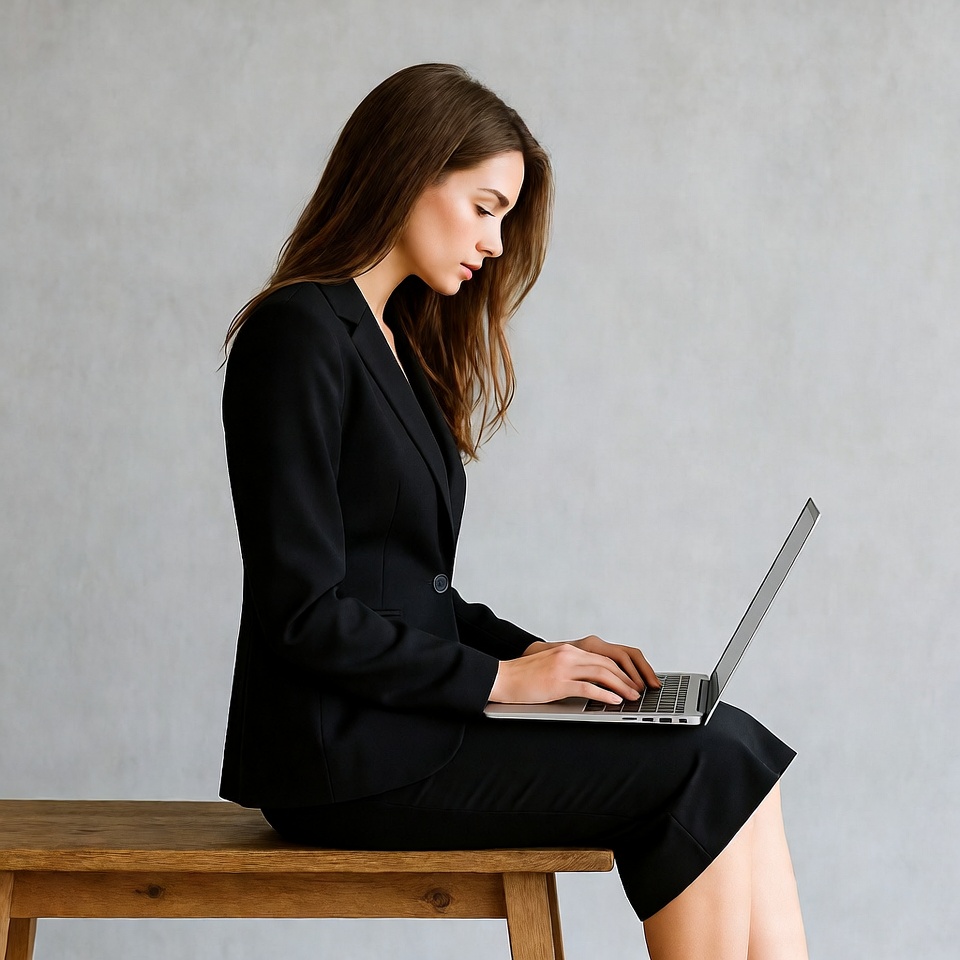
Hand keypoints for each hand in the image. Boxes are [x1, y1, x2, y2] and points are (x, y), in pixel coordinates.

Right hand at [489, 637, 658, 704]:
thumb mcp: (551, 666)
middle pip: (607, 664)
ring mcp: (563, 667)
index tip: (632, 680)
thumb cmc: (525, 676)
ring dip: (621, 687)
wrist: (502, 677)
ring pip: (602, 674)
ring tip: (632, 697)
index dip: (621, 669)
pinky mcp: (558, 682)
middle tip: (638, 690)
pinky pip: (588, 687)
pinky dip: (604, 695)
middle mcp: (568, 654)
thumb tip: (593, 683)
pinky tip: (614, 701)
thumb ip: (571, 669)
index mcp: (568, 650)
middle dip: (627, 678)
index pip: (603, 657)